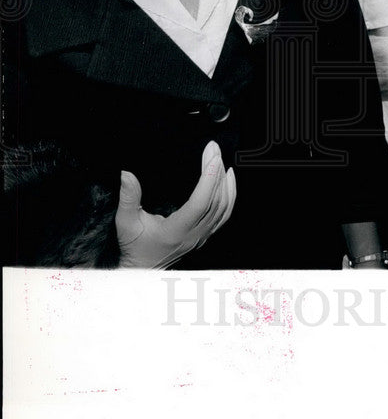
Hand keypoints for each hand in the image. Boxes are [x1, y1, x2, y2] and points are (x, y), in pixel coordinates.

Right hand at [116, 141, 235, 268]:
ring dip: (225, 182)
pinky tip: (229, 179)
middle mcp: (194, 234)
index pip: (200, 202)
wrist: (143, 270)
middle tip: (214, 149)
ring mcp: (203, 236)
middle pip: (215, 200)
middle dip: (216, 171)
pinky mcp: (206, 235)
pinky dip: (230, 195)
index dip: (209, 178)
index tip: (212, 156)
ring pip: (223, 207)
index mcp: (176, 230)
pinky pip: (225, 214)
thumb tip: (126, 174)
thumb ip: (128, 198)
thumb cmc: (134, 247)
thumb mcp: (126, 223)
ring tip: (220, 159)